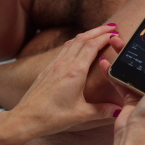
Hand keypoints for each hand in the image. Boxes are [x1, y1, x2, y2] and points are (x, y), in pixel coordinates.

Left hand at [0, 25, 120, 144]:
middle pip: (82, 38)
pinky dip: (74, 43)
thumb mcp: (81, 115)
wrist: (26, 118)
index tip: (116, 33)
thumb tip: (119, 110)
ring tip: (97, 33)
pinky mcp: (47, 69)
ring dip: (86, 35)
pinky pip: (63, 49)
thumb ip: (102, 110)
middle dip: (98, 31)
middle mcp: (64, 64)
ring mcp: (54, 65)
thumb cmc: (51, 117)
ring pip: (71, 42)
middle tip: (111, 26)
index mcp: (75, 72)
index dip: (105, 37)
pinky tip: (77, 46)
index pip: (92, 46)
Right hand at [99, 48, 144, 134]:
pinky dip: (113, 71)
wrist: (136, 132)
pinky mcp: (130, 96)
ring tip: (115, 42)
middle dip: (139, 46)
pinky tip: (105, 63)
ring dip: (124, 55)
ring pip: (133, 66)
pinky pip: (121, 79)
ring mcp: (144, 90)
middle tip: (130, 34)